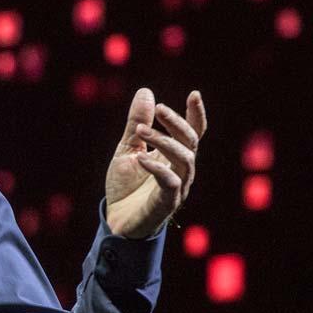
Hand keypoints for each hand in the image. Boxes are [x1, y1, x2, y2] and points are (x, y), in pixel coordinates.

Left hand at [105, 89, 207, 238]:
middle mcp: (181, 170)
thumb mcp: (127, 149)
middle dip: (178, 123)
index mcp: (174, 156)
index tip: (194, 94)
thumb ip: (136, 124)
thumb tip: (146, 92)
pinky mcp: (167, 203)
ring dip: (164, 141)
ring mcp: (177, 187)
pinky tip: (141, 157)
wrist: (116, 220)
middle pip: (191, 142)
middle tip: (160, 108)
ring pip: (184, 159)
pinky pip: (170, 183)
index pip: (192, 132)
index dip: (196, 114)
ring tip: (142, 131)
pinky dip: (156, 168)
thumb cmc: (126, 186)